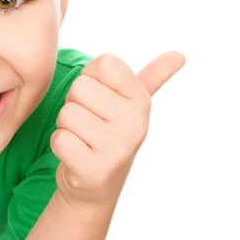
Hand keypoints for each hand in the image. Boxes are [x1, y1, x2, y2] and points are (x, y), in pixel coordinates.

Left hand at [51, 51, 186, 208]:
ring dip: (67, 126)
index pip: (104, 63)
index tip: (99, 98)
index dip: (92, 77)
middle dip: (75, 103)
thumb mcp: (133, 106)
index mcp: (142, 101)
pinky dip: (60, 145)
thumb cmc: (109, 135)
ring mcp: (116, 149)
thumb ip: (153, 77)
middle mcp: (135, 124)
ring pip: (67, 113)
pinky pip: (59, 139)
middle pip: (80, 87)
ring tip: (83, 138)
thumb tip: (180, 54)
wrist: (96, 186)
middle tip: (89, 122)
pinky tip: (76, 154)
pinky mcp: (93, 170)